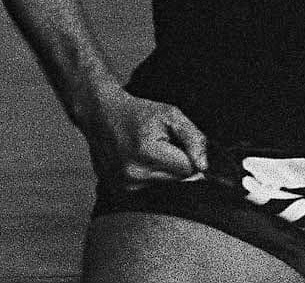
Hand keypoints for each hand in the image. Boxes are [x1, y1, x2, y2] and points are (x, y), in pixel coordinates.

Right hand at [80, 86, 208, 189]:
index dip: (186, 155)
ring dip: (162, 174)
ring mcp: (123, 184)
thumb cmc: (138, 113)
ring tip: (147, 154)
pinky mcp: (118, 190)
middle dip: (174, 165)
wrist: (100, 114)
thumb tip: (204, 167)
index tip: (172, 143)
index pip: (188, 169)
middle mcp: (133, 172)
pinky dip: (149, 179)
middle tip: (159, 146)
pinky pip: (149, 191)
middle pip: (177, 181)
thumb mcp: (170, 114)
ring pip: (165, 188)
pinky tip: (138, 162)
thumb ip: (194, 138)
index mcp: (145, 151)